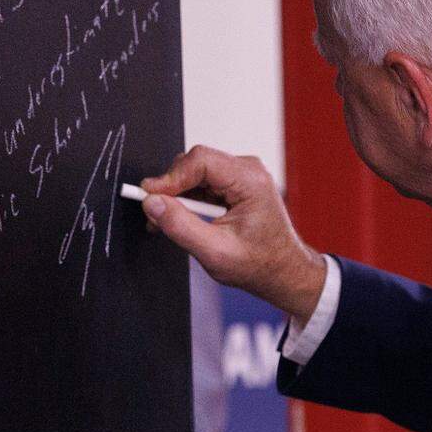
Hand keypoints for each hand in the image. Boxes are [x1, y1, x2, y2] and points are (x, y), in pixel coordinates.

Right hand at [141, 146, 325, 325]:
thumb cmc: (259, 264)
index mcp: (250, 181)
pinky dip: (186, 198)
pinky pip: (202, 181)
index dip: (170, 177)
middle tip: (154, 214)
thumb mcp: (215, 252)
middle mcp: (248, 170)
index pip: (200, 160)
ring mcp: (242, 175)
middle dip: (170, 187)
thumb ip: (181, 226)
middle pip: (195, 163)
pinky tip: (179, 218)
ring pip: (195, 172)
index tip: (149, 196)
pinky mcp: (235, 183)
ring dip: (176, 194)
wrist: (282, 271)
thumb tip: (152, 203)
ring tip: (165, 221)